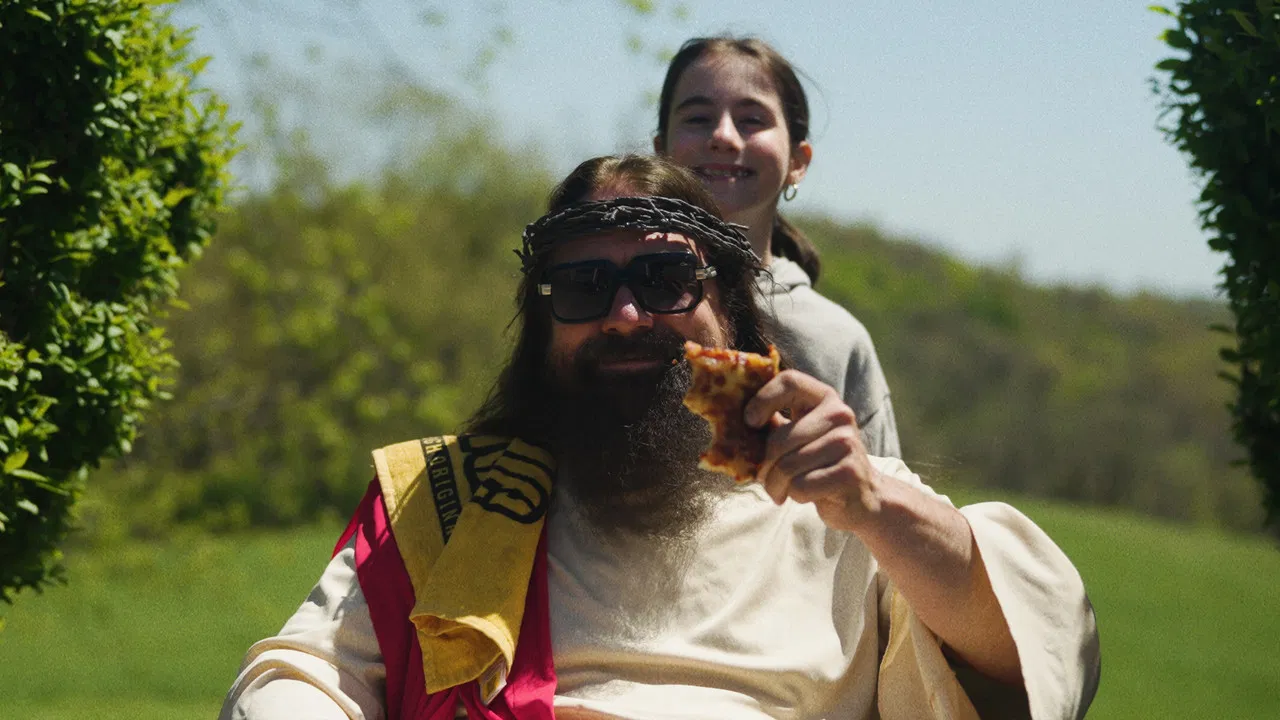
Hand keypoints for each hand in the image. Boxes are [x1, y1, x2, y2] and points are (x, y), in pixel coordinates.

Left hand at [744, 369, 881, 531]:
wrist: (861, 495)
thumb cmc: (817, 463)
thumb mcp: (797, 436)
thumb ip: (771, 424)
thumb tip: (728, 420)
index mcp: (823, 397)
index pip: (789, 381)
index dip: (763, 399)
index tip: (750, 422)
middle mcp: (839, 414)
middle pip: (781, 437)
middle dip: (765, 464)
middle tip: (764, 476)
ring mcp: (847, 442)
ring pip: (788, 466)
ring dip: (776, 484)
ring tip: (782, 489)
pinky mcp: (850, 472)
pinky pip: (802, 485)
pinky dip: (795, 496)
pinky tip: (805, 495)